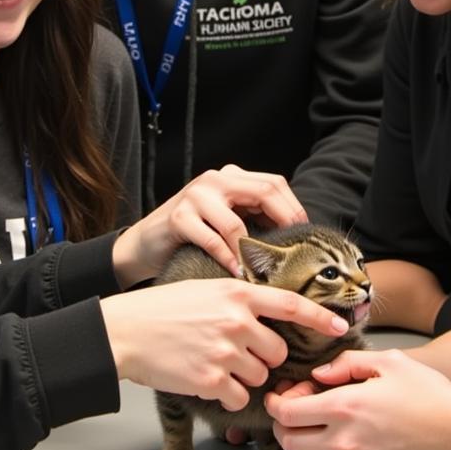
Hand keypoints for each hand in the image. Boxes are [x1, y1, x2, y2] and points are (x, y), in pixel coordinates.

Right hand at [101, 278, 348, 410]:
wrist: (126, 330)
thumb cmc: (163, 308)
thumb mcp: (205, 288)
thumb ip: (238, 299)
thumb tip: (267, 316)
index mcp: (237, 293)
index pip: (291, 304)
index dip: (320, 316)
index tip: (342, 324)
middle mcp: (237, 320)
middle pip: (277, 352)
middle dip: (263, 358)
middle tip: (237, 353)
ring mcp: (225, 350)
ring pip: (260, 377)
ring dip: (244, 377)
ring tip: (214, 363)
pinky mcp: (211, 378)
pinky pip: (238, 396)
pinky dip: (227, 395)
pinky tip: (206, 380)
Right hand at [111, 164, 306, 284]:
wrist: (146, 243)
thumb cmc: (193, 235)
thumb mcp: (227, 218)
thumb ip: (254, 218)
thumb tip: (294, 238)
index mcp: (232, 176)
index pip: (274, 183)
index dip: (293, 209)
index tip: (303, 237)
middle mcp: (216, 179)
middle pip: (263, 192)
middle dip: (283, 223)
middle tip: (291, 252)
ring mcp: (196, 195)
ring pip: (236, 221)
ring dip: (252, 250)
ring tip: (262, 271)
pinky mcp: (178, 216)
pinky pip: (211, 239)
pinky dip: (227, 258)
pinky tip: (237, 273)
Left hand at [265, 349, 450, 449]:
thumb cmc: (427, 394)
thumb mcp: (387, 361)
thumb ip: (346, 363)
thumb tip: (318, 374)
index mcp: (344, 407)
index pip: (286, 413)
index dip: (278, 401)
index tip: (285, 393)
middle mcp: (344, 441)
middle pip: (288, 440)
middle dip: (284, 423)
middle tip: (298, 408)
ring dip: (303, 445)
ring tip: (319, 427)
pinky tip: (341, 442)